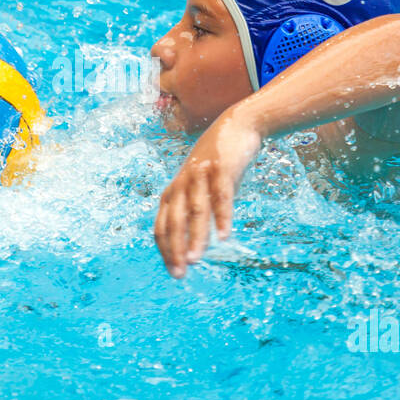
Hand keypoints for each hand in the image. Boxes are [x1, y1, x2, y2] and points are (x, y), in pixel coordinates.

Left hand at [154, 109, 263, 277]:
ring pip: (195, 211)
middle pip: (174, 222)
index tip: (175, 273)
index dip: (166, 251)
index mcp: (174, 191)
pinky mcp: (222, 169)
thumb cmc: (217, 163)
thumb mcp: (199, 186)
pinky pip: (221, 197)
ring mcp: (201, 175)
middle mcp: (182, 184)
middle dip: (175, 249)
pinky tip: (224, 236)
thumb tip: (191, 243)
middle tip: (180, 274)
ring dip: (195, 237)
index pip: (162, 227)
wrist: (237, 125)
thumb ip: (192, 210)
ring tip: (195, 259)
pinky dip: (222, 217)